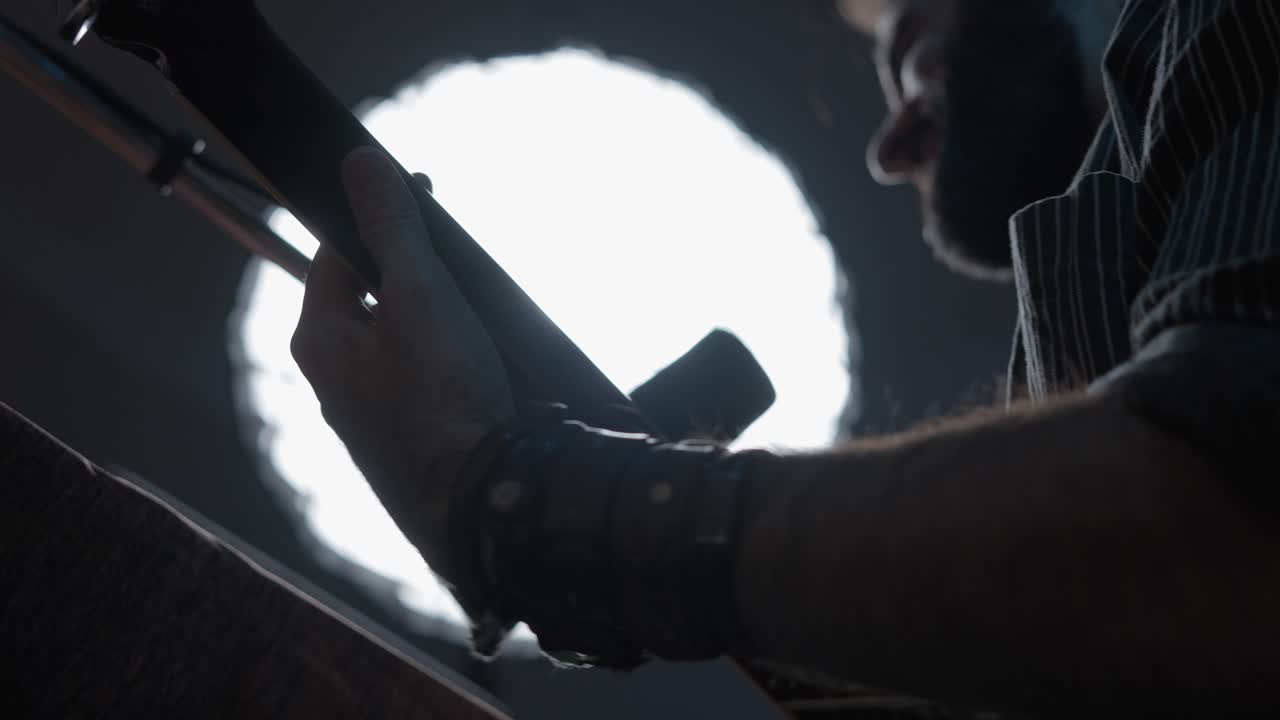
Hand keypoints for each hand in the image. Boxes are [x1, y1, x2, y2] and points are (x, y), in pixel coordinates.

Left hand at [291, 147, 515, 579]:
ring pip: (408, 344)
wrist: (480, 502)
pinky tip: (496, 369)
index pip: (334, 253)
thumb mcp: (419, 294)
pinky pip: (433, 385)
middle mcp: (337, 381)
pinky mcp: (413, 442)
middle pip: (374, 299)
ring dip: (446, 323)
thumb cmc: (443, 397)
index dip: (377, 215)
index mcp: (320, 340)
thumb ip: (391, 226)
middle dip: (419, 274)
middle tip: (461, 265)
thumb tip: (360, 163)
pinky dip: (461, 366)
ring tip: (485, 321)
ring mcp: (374, 416)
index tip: (422, 190)